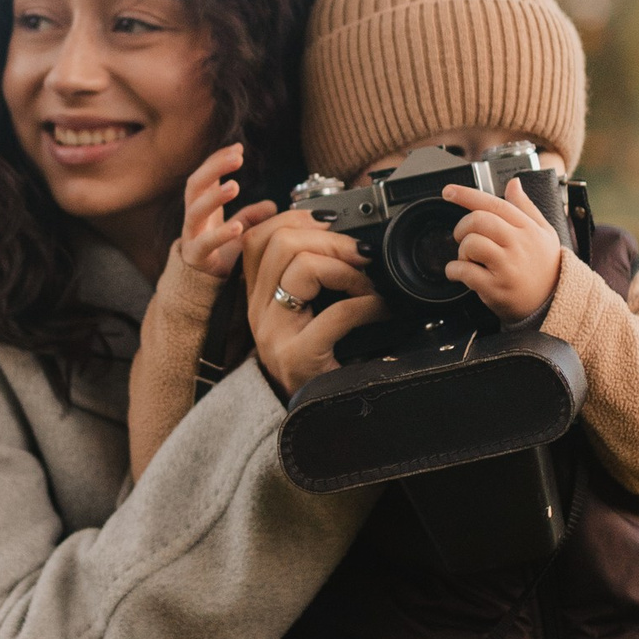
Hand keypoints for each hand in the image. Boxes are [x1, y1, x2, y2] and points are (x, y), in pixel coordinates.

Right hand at [177, 141, 276, 281]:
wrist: (203, 286)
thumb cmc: (218, 253)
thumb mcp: (239, 231)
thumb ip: (252, 216)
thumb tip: (274, 205)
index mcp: (202, 205)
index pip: (205, 175)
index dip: (218, 160)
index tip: (238, 147)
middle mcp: (193, 217)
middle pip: (195, 186)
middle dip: (213, 168)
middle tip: (236, 157)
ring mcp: (192, 236)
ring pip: (195, 211)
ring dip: (214, 197)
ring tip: (234, 186)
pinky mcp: (196, 257)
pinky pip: (204, 244)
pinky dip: (220, 235)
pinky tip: (237, 228)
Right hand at [248, 210, 382, 394]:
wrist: (311, 420)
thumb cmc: (316, 362)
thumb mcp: (301, 315)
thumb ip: (306, 279)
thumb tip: (338, 236)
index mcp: (258, 296)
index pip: (258, 236)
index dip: (296, 219)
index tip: (332, 227)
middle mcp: (259, 311)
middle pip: (281, 243)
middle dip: (331, 241)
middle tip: (362, 257)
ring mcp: (275, 335)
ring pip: (302, 267)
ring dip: (347, 269)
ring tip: (369, 285)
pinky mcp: (299, 357)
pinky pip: (335, 314)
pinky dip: (368, 305)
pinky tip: (381, 311)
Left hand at [444, 176, 564, 322]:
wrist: (553, 303)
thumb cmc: (546, 267)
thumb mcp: (544, 232)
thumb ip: (526, 207)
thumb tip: (514, 183)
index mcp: (527, 228)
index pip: (494, 204)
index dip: (467, 195)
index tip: (448, 191)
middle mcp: (518, 244)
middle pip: (478, 220)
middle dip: (462, 227)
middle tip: (463, 237)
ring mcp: (507, 267)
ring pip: (471, 244)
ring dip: (461, 251)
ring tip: (469, 259)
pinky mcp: (496, 288)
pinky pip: (465, 271)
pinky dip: (454, 270)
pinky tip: (460, 273)